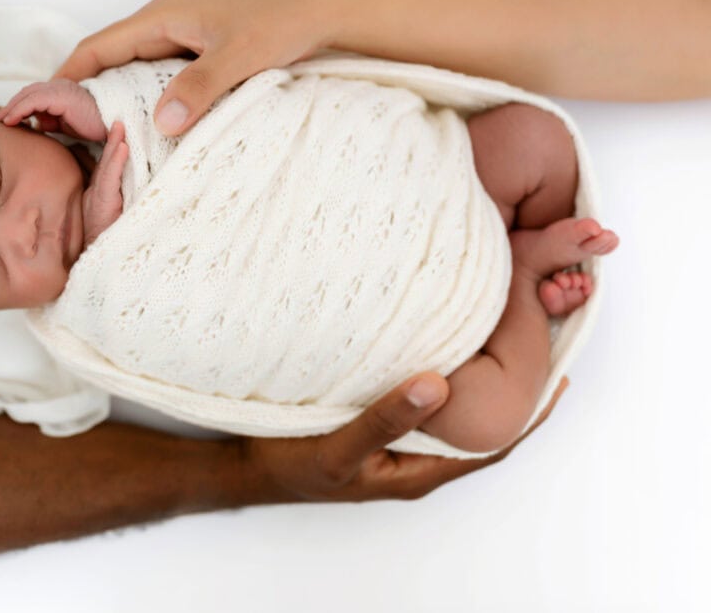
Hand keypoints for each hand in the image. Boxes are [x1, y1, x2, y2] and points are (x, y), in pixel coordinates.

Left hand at [0, 78, 106, 141]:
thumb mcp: (64, 124)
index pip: (30, 97)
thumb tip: (34, 124)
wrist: (113, 126)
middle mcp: (58, 86)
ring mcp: (60, 89)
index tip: (0, 120)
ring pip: (26, 95)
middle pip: (25, 94)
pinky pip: (34, 102)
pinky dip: (19, 111)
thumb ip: (49, 121)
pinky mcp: (61, 96)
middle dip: (7, 107)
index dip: (14, 107)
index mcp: (58, 91)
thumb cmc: (93, 126)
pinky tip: (10, 121)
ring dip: (9, 108)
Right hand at [53, 0, 330, 135]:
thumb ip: (200, 88)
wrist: (321, 8)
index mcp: (162, 17)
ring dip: (118, 100)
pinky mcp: (200, 50)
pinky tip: (152, 128)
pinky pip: (160, 76)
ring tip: (102, 139)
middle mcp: (165, 23)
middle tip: (68, 135)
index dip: (66, 77)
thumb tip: (162, 123)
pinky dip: (148, 100)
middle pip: (109, 60)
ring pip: (135, 70)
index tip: (44, 110)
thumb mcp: (239, 56)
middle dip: (85, 94)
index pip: (97, 48)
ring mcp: (182, 36)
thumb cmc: (281, 20)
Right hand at [81, 121, 129, 247]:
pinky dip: (116, 163)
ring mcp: (100, 199)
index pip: (110, 165)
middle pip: (108, 161)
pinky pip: (109, 181)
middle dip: (113, 138)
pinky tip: (122, 147)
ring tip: (121, 125)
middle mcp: (100, 193)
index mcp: (104, 193)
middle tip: (121, 116)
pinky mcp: (104, 206)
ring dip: (114, 144)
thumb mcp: (113, 216)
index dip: (114, 145)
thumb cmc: (108, 242)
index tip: (121, 124)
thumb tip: (132, 181)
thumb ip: (118, 197)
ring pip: (108, 167)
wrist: (101, 263)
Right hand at [241, 372, 570, 502]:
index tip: (557, 374)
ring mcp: (403, 442)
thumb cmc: (294, 463)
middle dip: (516, 392)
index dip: (530, 414)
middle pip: (485, 426)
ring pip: (459, 412)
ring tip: (503, 340)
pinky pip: (430, 402)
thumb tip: (437, 384)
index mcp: (422, 469)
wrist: (252, 465)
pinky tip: (447, 348)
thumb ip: (386, 419)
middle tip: (540, 344)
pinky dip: (449, 375)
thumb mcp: (340, 447)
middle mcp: (420, 456)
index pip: (496, 444)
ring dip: (485, 382)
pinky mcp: (384, 425)